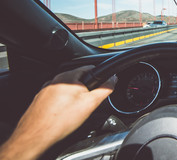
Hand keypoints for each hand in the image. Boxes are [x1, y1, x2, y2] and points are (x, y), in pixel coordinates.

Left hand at [0, 65, 116, 159]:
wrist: (36, 136)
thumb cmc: (60, 121)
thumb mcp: (90, 104)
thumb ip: (104, 89)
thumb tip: (113, 80)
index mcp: (68, 77)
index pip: (89, 68)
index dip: (99, 76)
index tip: (103, 84)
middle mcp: (55, 80)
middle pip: (77, 80)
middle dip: (86, 89)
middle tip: (88, 103)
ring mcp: (46, 90)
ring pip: (66, 90)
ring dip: (74, 97)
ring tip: (75, 112)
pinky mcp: (40, 100)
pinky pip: (57, 98)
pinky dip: (63, 104)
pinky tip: (64, 115)